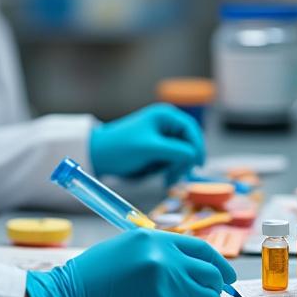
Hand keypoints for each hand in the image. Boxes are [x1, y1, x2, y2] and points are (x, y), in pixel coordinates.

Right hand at [24, 229, 235, 296]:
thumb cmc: (89, 278)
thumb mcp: (125, 249)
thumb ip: (158, 253)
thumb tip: (187, 267)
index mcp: (154, 240)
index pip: (202, 249)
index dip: (218, 264)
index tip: (224, 276)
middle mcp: (165, 259)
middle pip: (211, 274)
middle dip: (213, 289)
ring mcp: (167, 285)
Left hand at [89, 103, 204, 180]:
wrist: (99, 156)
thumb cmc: (120, 147)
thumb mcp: (150, 148)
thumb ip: (175, 150)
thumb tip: (194, 155)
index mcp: (165, 116)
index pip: (191, 129)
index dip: (197, 146)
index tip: (198, 164)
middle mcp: (166, 123)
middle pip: (189, 143)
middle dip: (184, 161)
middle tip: (175, 177)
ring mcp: (163, 137)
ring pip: (183, 154)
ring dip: (177, 168)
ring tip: (166, 180)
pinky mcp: (159, 150)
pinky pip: (173, 161)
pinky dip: (171, 170)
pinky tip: (163, 179)